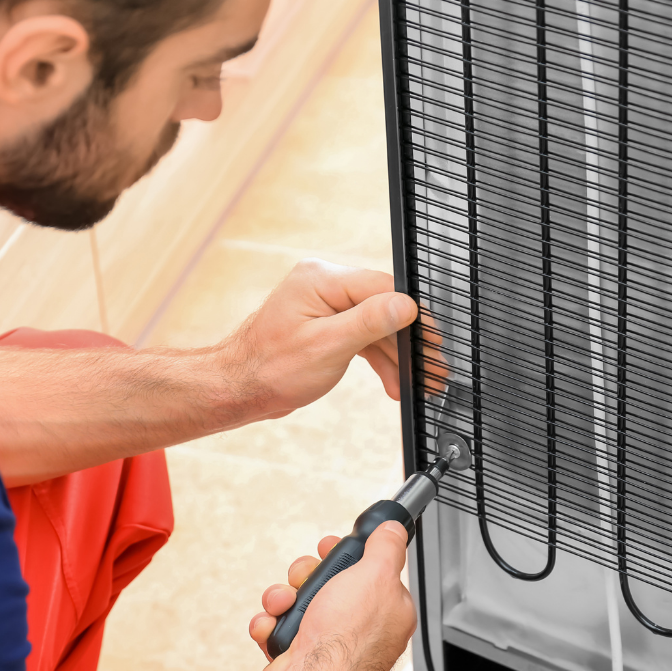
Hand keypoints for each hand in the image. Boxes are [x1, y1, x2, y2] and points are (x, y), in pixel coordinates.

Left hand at [216, 259, 418, 419]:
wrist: (239, 391)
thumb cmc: (270, 370)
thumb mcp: (327, 347)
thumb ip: (369, 322)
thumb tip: (407, 304)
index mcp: (321, 279)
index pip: (382, 288)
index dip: (412, 315)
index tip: (432, 340)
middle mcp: (323, 286)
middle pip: (382, 308)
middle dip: (407, 343)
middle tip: (432, 369)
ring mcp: (324, 306)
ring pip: (375, 327)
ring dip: (397, 357)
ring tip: (419, 383)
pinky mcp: (325, 326)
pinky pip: (361, 337)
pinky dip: (378, 360)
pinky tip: (394, 381)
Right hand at [249, 522, 414, 670]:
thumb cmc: (348, 638)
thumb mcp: (376, 575)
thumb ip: (386, 549)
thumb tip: (393, 530)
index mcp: (387, 610)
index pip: (369, 572)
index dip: (347, 556)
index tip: (331, 547)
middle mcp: (359, 628)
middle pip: (327, 582)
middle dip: (306, 575)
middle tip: (304, 577)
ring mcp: (328, 643)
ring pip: (298, 602)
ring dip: (282, 597)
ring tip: (282, 605)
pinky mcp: (299, 656)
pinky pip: (278, 627)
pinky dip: (270, 624)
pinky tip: (272, 628)